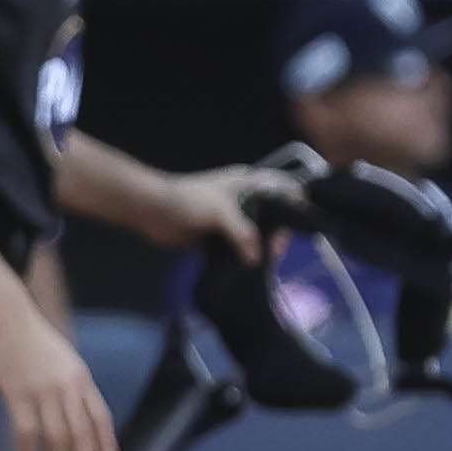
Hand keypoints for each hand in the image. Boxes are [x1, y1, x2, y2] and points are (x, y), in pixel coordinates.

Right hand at [0, 302, 116, 450]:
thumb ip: (70, 383)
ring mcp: (42, 391)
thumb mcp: (62, 356)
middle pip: (80, 433)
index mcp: (80, 377)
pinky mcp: (17, 394)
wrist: (6, 315)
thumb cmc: (30, 335)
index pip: (100, 416)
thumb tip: (73, 413)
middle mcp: (66, 387)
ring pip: (56, 438)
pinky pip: (26, 432)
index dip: (106, 442)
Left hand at [150, 166, 304, 261]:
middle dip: (278, 232)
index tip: (300, 225)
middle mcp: (241, 198)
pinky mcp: (217, 235)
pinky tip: (252, 267)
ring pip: (256, 232)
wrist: (151, 210)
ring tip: (268, 261)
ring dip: (263, 247)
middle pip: (272, 215)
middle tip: (276, 252)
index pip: (282, 189)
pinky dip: (246, 255)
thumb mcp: (220, 212)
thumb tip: (256, 258)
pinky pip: (239, 246)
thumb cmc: (186, 201)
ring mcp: (229, 217)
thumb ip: (242, 233)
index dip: (295, 204)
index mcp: (246, 183)